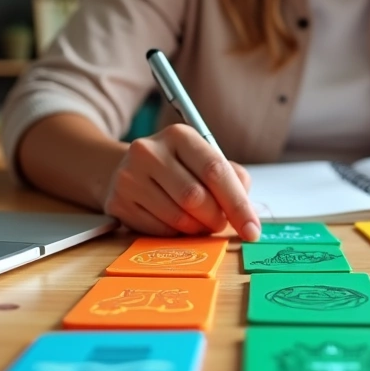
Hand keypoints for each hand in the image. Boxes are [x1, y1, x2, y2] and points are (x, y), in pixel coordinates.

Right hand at [105, 124, 260, 239]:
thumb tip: (247, 211)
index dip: (238, 204)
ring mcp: (129, 177)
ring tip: (199, 223)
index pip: (214, 170)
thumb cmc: (178, 168)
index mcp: (179, 135)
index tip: (253, 230)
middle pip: (195, 197)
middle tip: (220, 224)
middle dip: (216, 218)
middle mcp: (149, 151)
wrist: (128, 170)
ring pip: (177, 218)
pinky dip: (176, 235)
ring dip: (197, 229)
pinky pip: (158, 231)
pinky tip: (176, 224)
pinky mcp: (117, 203)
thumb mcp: (204, 160)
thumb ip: (232, 178)